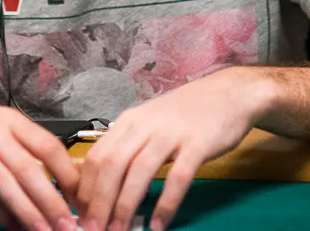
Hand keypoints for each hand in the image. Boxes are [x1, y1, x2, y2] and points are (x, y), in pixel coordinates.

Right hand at [0, 84, 79, 229]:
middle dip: (52, 200)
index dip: (67, 173)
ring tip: (43, 230)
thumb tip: (45, 182)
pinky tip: (8, 223)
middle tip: (68, 224)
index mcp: (9, 118)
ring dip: (27, 209)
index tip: (82, 199)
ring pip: (6, 180)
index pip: (48, 145)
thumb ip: (16, 149)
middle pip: (30, 167)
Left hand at [77, 67, 266, 230]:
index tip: (81, 214)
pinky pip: (177, 178)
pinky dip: (165, 204)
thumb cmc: (186, 113)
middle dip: (99, 202)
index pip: (95, 157)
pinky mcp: (197, 143)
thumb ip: (130, 148)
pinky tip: (158, 224)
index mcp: (129, 121)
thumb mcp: (149, 123)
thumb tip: (106, 187)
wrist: (228, 93)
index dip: (85, 189)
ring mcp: (171, 133)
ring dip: (125, 206)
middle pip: (111, 166)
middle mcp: (145, 125)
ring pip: (139, 172)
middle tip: (93, 229)